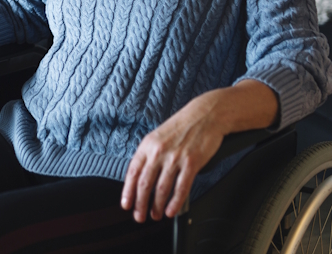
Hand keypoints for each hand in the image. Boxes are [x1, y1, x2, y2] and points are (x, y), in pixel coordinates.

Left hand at [120, 99, 223, 222]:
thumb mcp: (158, 136)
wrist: (205, 115)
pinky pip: (181, 188)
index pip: (132, 172)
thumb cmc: (182, 126)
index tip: (126, 205)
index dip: (127, 191)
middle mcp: (158, 151)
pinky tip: (171, 211)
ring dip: (157, 206)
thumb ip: (149, 155)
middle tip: (139, 217)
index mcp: (147, 145)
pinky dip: (175, 203)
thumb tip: (141, 176)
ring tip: (156, 215)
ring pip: (161, 189)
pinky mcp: (191, 163)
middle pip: (144, 184)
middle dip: (140, 204)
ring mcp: (175, 157)